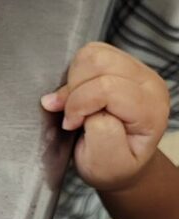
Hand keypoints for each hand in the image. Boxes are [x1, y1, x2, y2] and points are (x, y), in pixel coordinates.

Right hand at [41, 41, 169, 190]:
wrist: (121, 163)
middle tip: (70, 114)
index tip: (70, 125)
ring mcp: (137, 70)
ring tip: (73, 104)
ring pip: (93, 53)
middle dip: (74, 89)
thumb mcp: (105, 164)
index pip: (108, 88)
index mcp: (150, 111)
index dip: (79, 105)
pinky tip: (78, 93)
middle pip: (99, 63)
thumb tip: (84, 108)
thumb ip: (101, 135)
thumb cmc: (113, 166)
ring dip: (73, 79)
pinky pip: (91, 52)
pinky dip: (76, 72)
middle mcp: (149, 84)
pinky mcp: (122, 63)